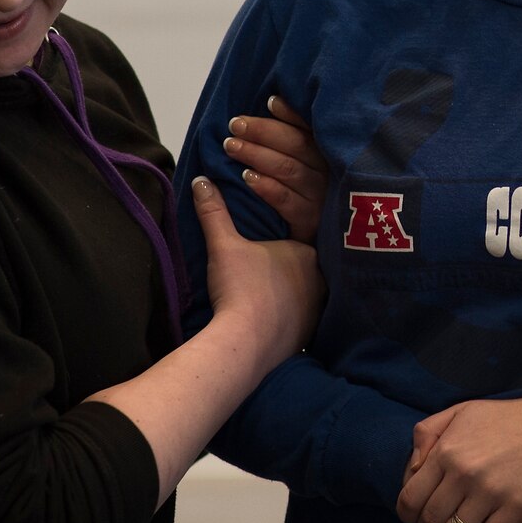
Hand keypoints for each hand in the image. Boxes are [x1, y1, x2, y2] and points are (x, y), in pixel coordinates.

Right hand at [191, 176, 325, 370]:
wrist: (246, 342)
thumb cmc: (239, 288)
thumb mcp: (223, 246)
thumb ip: (214, 212)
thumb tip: (200, 180)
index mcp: (306, 251)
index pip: (295, 242)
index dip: (275, 248)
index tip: (257, 256)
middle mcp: (320, 278)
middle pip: (300, 269)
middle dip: (283, 273)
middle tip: (257, 278)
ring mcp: (318, 308)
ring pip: (304, 295)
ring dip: (287, 296)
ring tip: (262, 299)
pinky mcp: (310, 333)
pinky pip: (301, 319)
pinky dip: (288, 318)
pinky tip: (269, 320)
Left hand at [223, 94, 326, 240]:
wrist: (298, 267)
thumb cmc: (294, 210)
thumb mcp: (299, 175)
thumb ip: (287, 146)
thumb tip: (268, 108)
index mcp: (329, 161)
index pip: (312, 132)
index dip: (292, 116)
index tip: (269, 102)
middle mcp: (330, 178)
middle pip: (299, 147)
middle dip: (265, 132)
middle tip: (235, 125)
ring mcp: (323, 201)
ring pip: (290, 170)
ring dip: (258, 155)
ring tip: (231, 147)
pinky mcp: (312, 225)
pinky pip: (288, 201)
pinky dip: (267, 187)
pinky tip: (247, 178)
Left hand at [396, 397, 521, 522]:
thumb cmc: (506, 419)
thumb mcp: (461, 411)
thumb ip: (427, 432)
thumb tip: (412, 468)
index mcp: (446, 450)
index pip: (410, 498)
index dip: (407, 515)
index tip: (414, 518)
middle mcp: (463, 474)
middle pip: (429, 521)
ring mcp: (490, 493)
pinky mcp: (515, 509)